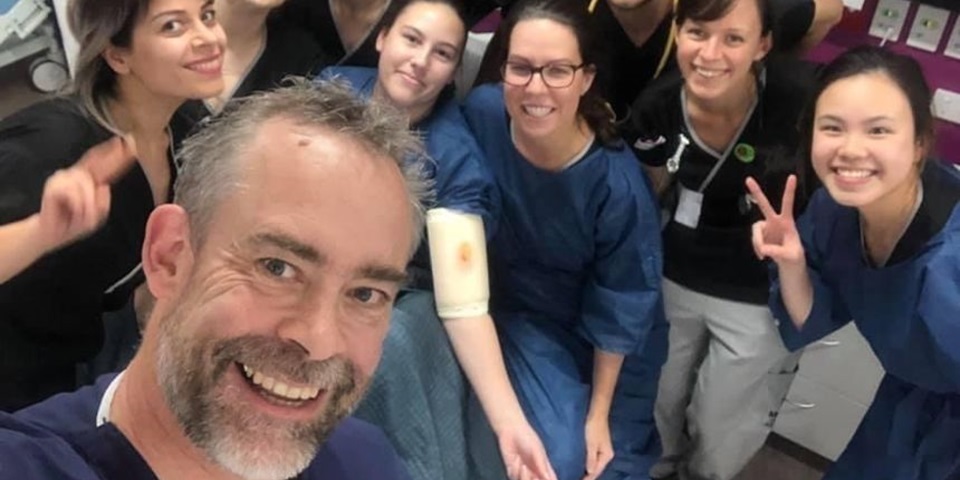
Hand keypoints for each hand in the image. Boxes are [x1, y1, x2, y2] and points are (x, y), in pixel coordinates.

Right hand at [36, 136, 135, 250]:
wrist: (52, 234)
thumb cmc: (73, 223)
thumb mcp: (97, 215)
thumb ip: (103, 201)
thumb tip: (103, 187)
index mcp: (89, 181)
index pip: (103, 165)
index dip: (115, 155)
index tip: (129, 143)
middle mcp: (76, 175)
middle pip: (96, 162)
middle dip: (112, 153)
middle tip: (123, 143)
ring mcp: (64, 178)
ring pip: (87, 186)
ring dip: (88, 207)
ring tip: (81, 217)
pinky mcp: (54, 186)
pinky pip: (75, 195)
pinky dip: (78, 208)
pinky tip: (72, 213)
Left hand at [499, 421, 556, 479]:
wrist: (510, 430)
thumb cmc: (527, 437)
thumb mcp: (537, 450)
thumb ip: (542, 464)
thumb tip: (548, 478)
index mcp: (544, 467)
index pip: (549, 479)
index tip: (542, 478)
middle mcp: (534, 471)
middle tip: (533, 476)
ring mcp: (523, 472)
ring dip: (524, 477)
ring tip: (523, 465)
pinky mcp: (512, 471)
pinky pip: (514, 476)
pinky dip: (515, 469)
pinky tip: (516, 459)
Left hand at [583, 414, 612, 479]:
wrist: (596, 414)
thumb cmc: (594, 428)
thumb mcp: (591, 444)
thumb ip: (591, 459)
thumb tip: (590, 472)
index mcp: (606, 455)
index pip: (597, 471)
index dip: (588, 478)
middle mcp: (606, 455)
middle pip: (597, 469)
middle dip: (588, 475)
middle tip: (576, 479)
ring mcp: (602, 450)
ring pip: (595, 464)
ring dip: (587, 470)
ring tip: (578, 475)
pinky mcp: (598, 446)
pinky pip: (593, 459)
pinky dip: (588, 463)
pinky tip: (581, 465)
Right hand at [745, 175, 804, 266]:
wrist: (787, 264)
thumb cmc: (794, 257)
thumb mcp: (790, 256)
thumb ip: (777, 252)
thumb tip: (763, 249)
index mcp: (787, 222)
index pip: (788, 203)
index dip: (789, 190)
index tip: (792, 176)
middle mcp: (774, 221)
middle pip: (764, 205)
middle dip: (756, 192)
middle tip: (748, 179)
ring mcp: (766, 228)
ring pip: (756, 229)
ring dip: (757, 241)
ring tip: (763, 254)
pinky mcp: (760, 236)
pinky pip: (754, 239)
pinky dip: (756, 248)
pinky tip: (762, 256)